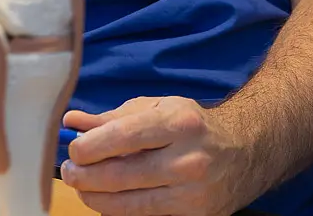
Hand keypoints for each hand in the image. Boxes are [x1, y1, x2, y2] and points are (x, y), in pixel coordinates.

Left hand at [59, 97, 253, 215]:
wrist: (244, 153)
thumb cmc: (191, 125)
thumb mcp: (157, 108)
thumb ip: (112, 117)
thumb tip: (71, 122)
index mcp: (178, 123)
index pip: (125, 136)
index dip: (91, 146)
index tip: (73, 150)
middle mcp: (188, 159)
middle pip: (123, 174)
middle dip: (86, 176)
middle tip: (69, 171)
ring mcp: (194, 193)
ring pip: (131, 203)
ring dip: (97, 197)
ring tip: (82, 187)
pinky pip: (146, 215)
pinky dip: (120, 209)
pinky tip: (107, 199)